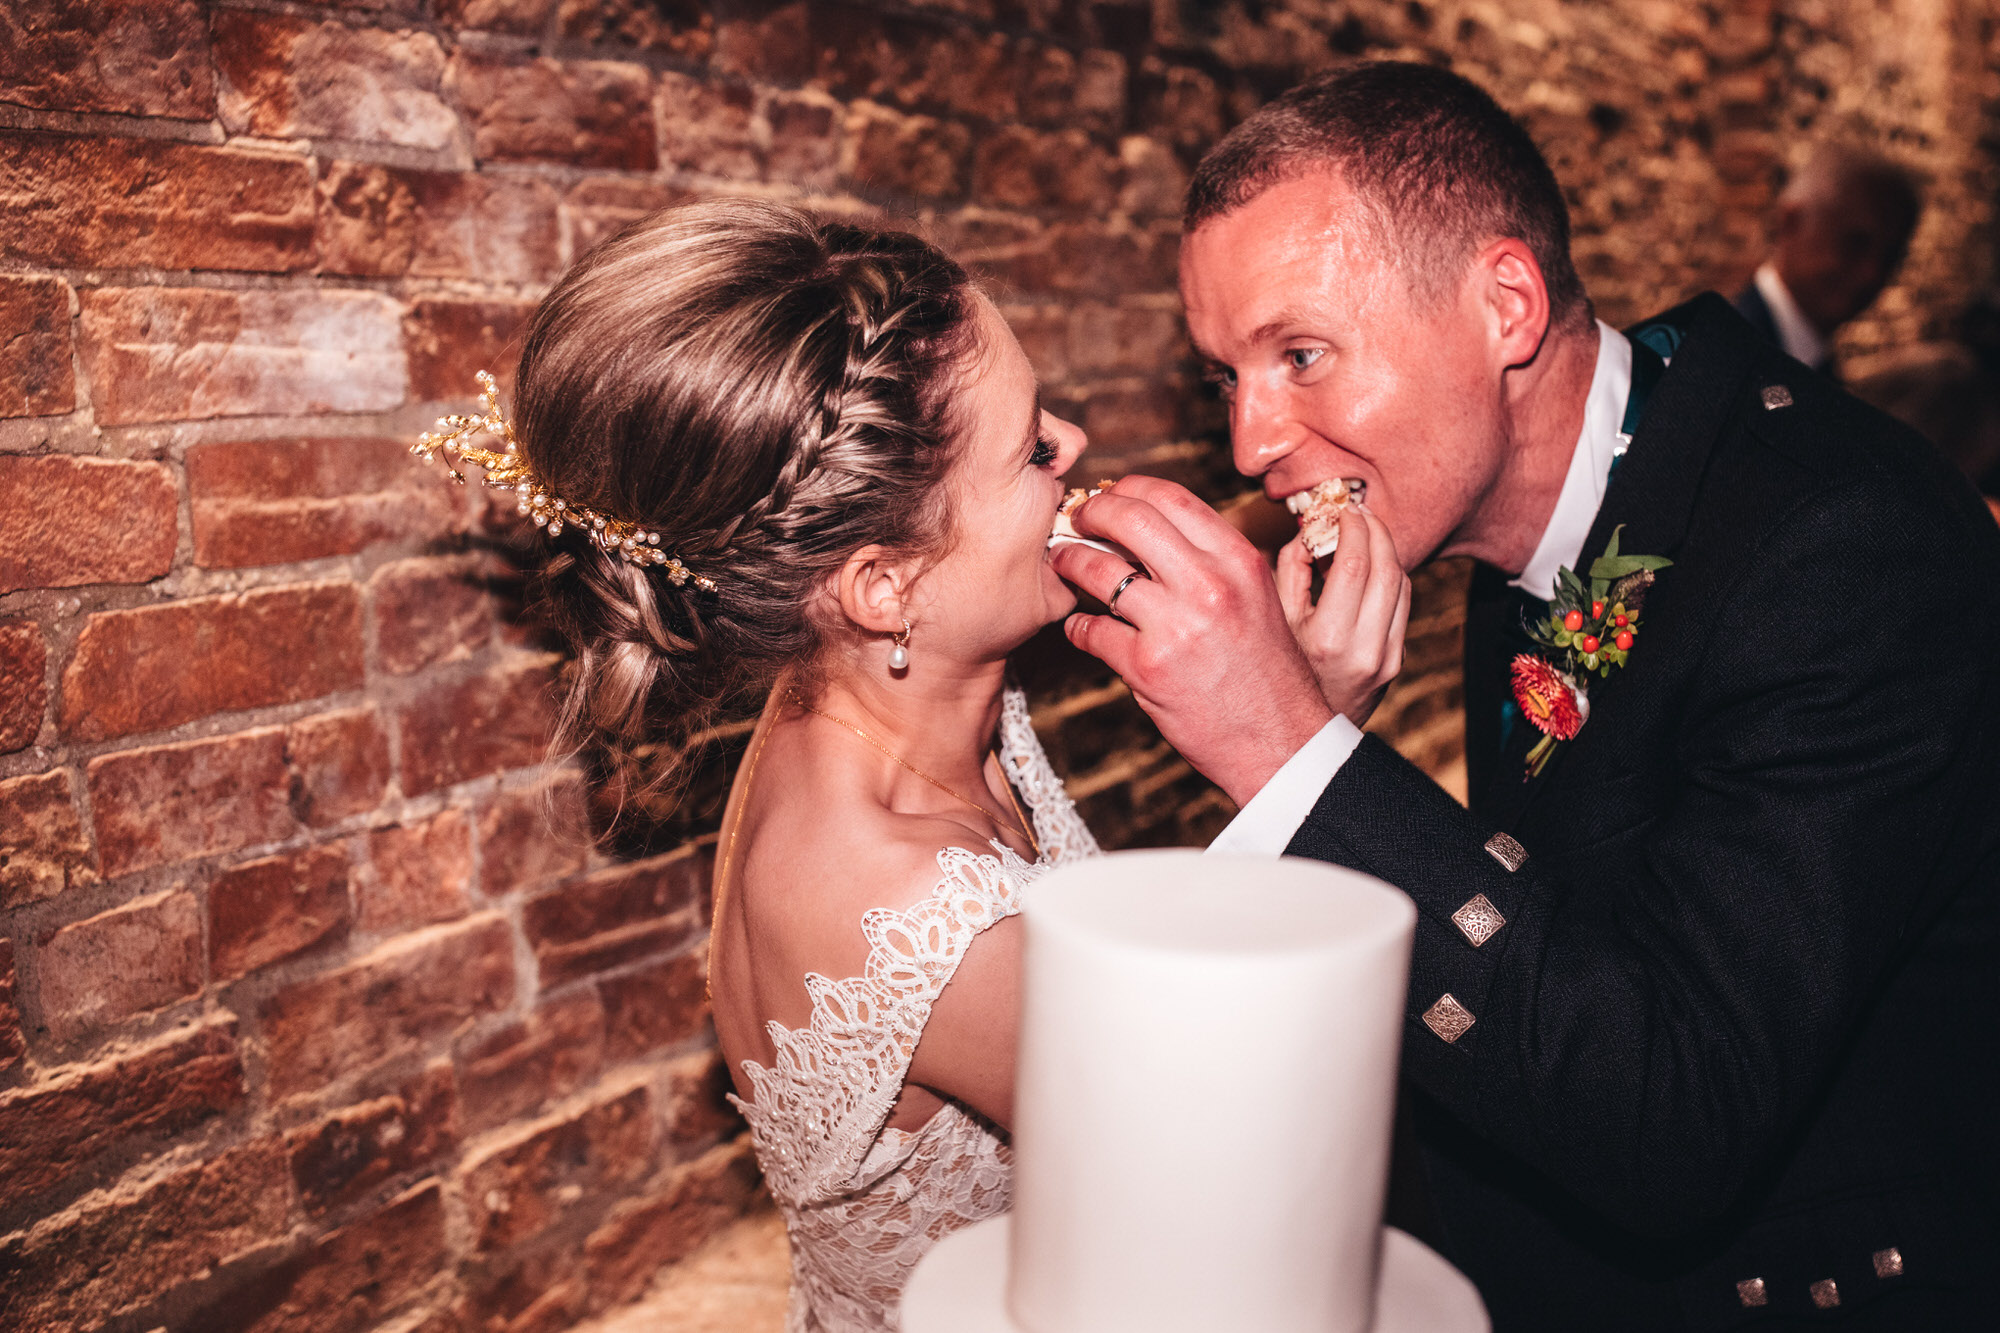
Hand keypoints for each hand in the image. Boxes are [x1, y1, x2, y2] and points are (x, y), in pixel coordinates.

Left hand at [1050, 475, 1334, 806]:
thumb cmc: (1266, 672)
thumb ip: (1211, 561)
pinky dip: (1077, 627)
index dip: (1127, 490)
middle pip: (1128, 518)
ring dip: (1070, 562)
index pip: (1170, 496)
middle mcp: (1209, 584)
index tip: (1109, 499)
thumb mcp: (1255, 598)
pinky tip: (1078, 628)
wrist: (1282, 743)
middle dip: (1090, 512)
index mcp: (1238, 559)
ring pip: (1098, 570)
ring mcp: (1176, 626)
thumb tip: (1151, 530)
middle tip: (1074, 520)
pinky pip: (1092, 630)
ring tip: (1062, 564)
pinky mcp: (1148, 668)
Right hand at [1274, 502, 1410, 727]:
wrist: (1301, 737)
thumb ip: (1290, 571)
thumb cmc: (1276, 672)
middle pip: (1387, 568)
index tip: (1341, 509)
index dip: (1352, 528)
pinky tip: (1371, 566)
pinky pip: (1403, 605)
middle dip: (1375, 530)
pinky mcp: (1396, 663)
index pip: (1355, 565)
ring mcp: (1386, 659)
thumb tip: (1311, 531)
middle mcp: (1363, 650)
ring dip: (1386, 549)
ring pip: (1403, 584)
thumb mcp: (1273, 622)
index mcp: (1327, 639)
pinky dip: (1391, 576)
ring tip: (1364, 532)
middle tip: (1358, 511)